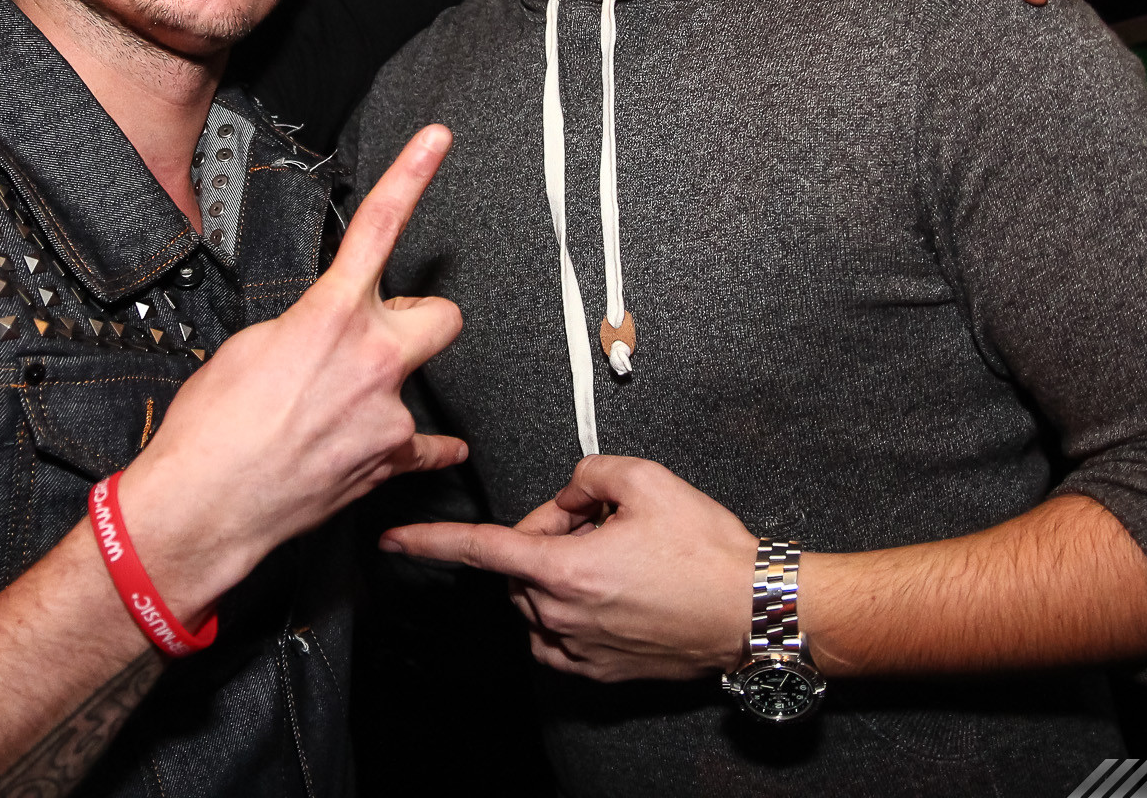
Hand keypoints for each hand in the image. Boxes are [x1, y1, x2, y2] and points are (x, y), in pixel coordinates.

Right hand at [120, 125, 467, 620]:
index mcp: (330, 316)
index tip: (438, 138)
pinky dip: (412, 449)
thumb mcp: (248, 347)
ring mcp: (389, 415)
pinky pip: (425, 448)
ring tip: (336, 412)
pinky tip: (390, 449)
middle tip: (382, 337)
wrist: (202, 507)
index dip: (412, 173)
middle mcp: (373, 360)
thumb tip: (324, 331)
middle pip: (441, 317)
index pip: (380, 227)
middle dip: (418, 322)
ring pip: (421, 385)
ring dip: (390, 389)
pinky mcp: (391, 463)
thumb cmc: (209, 429)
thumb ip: (305, 326)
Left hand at [380, 455, 755, 682]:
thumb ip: (587, 474)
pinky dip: (566, 608)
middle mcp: (562, 615)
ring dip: (557, 573)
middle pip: (520, 565)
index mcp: (565, 569)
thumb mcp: (646, 480)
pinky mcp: (597, 671)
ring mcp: (578, 649)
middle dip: (545, 536)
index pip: (481, 549)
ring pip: (536, 599)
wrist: (752, 611)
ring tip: (615, 556)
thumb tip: (567, 495)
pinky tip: (611, 590)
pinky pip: (556, 634)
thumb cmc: (707, 552)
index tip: (394, 539)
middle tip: (596, 519)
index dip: (430, 541)